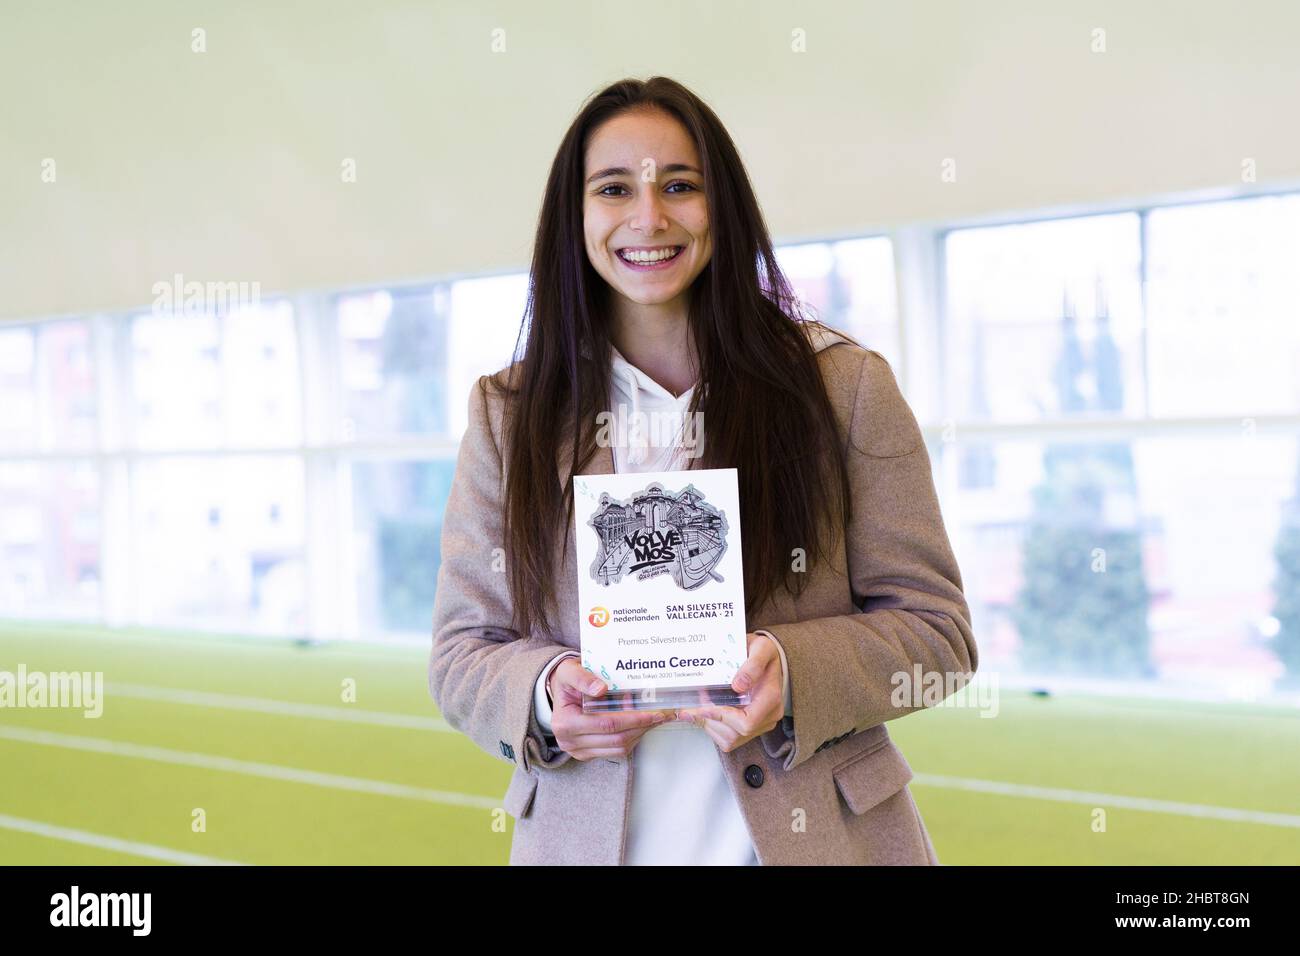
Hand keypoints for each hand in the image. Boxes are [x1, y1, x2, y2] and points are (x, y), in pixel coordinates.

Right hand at [547, 658, 669, 760]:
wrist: (560, 692)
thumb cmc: (566, 681)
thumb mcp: (569, 671)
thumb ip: (582, 678)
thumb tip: (601, 688)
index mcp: (565, 723)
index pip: (606, 724)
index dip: (633, 719)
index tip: (653, 712)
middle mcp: (569, 742)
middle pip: (615, 739)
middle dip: (642, 727)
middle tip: (660, 714)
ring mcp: (579, 751)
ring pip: (619, 748)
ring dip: (639, 734)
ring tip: (653, 719)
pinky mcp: (588, 754)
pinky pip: (616, 751)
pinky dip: (632, 739)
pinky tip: (641, 726)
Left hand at [675, 632, 783, 752]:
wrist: (766, 659)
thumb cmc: (763, 653)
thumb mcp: (761, 648)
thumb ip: (753, 665)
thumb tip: (739, 685)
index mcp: (771, 699)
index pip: (746, 723)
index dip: (722, 717)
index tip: (704, 705)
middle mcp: (768, 716)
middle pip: (735, 735)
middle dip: (711, 720)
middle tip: (697, 702)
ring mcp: (760, 724)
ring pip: (729, 740)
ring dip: (710, 725)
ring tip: (701, 705)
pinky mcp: (751, 728)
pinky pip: (729, 739)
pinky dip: (714, 728)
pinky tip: (708, 712)